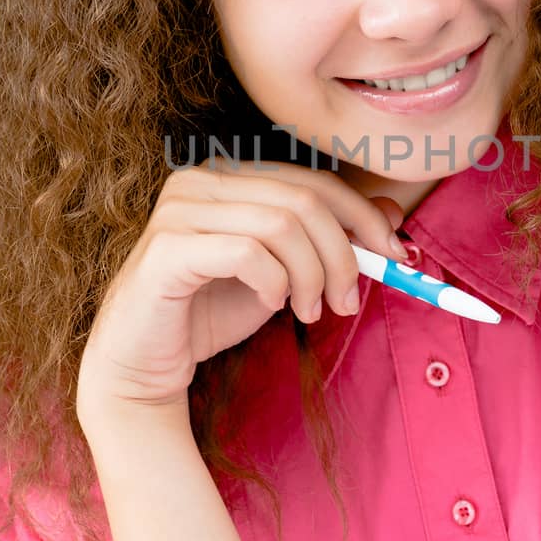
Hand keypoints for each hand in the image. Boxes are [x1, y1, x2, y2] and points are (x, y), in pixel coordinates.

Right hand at [75, 162, 404, 416]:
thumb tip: (391, 213)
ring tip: (311, 311)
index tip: (397, 256)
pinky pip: (248, 253)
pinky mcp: (166, 248)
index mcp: (230, 175)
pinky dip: (274, 283)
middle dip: (343, 253)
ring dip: (312, 275)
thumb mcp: (285, 274)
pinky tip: (270, 305)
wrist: (143, 364)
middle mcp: (200, 179)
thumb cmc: (210, 313)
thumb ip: (329, 240)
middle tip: (348, 301)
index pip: (313, 180)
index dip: (363, 216)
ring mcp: (178, 209)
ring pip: (282, 224)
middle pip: (304, 199)